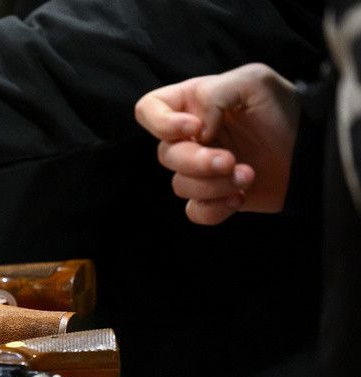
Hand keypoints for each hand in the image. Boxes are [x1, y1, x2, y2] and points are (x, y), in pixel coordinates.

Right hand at [134, 63, 300, 224]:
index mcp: (191, 105)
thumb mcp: (253, 81)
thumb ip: (214, 94)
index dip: (161, 123)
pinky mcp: (212, 197)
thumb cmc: (284, 110)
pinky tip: (240, 197)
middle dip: (197, 161)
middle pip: (164, 155)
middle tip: (230, 160)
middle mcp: (189, 138)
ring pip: (179, 185)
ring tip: (248, 175)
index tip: (194, 129)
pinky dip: (215, 208)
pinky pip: (194, 211)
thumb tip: (194, 131)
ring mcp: (199, 170)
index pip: (148, 110)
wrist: (312, 151)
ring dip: (214, 184)